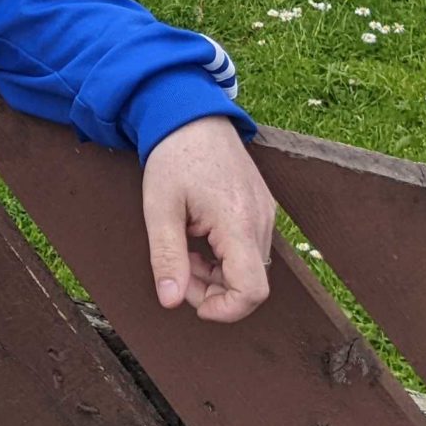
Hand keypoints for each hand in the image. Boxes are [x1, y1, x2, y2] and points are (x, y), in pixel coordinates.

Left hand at [139, 115, 275, 321]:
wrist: (192, 115)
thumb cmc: (174, 157)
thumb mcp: (159, 207)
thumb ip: (167, 257)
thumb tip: (171, 302)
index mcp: (238, 221)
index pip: (252, 290)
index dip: (225, 309)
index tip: (192, 301)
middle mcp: (261, 220)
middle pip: (250, 284)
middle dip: (212, 290)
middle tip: (177, 268)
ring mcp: (265, 213)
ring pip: (250, 269)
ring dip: (216, 274)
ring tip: (185, 249)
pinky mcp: (262, 208)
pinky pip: (250, 249)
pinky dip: (224, 257)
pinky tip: (199, 238)